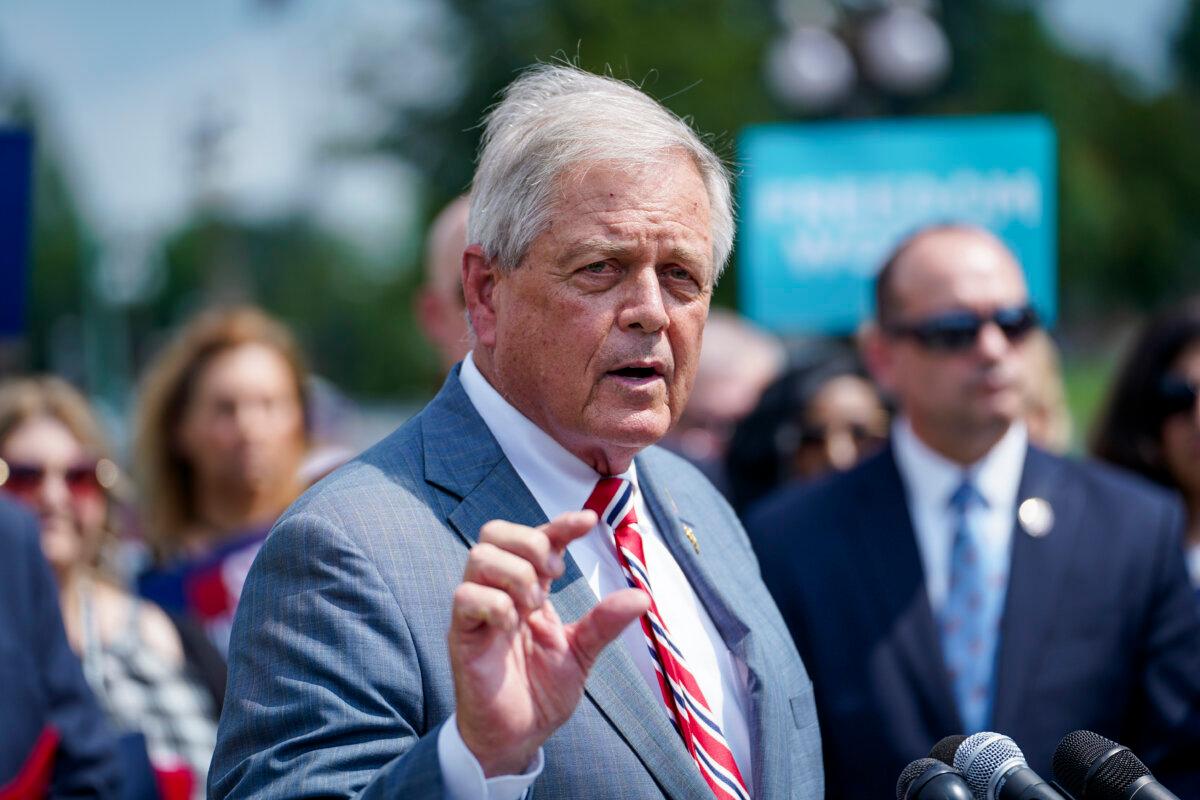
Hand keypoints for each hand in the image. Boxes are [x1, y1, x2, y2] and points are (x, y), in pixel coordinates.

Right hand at [449, 510, 648, 776]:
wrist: (517, 737)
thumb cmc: (541, 693)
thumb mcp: (581, 653)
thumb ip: (604, 623)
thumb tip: (642, 597)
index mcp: (527, 590)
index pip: (536, 538)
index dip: (560, 524)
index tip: (588, 522)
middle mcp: (499, 592)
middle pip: (495, 532)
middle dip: (530, 542)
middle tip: (554, 575)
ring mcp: (477, 611)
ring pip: (479, 556)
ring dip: (515, 573)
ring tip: (534, 605)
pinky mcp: (461, 634)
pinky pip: (465, 597)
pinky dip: (494, 602)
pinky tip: (513, 624)